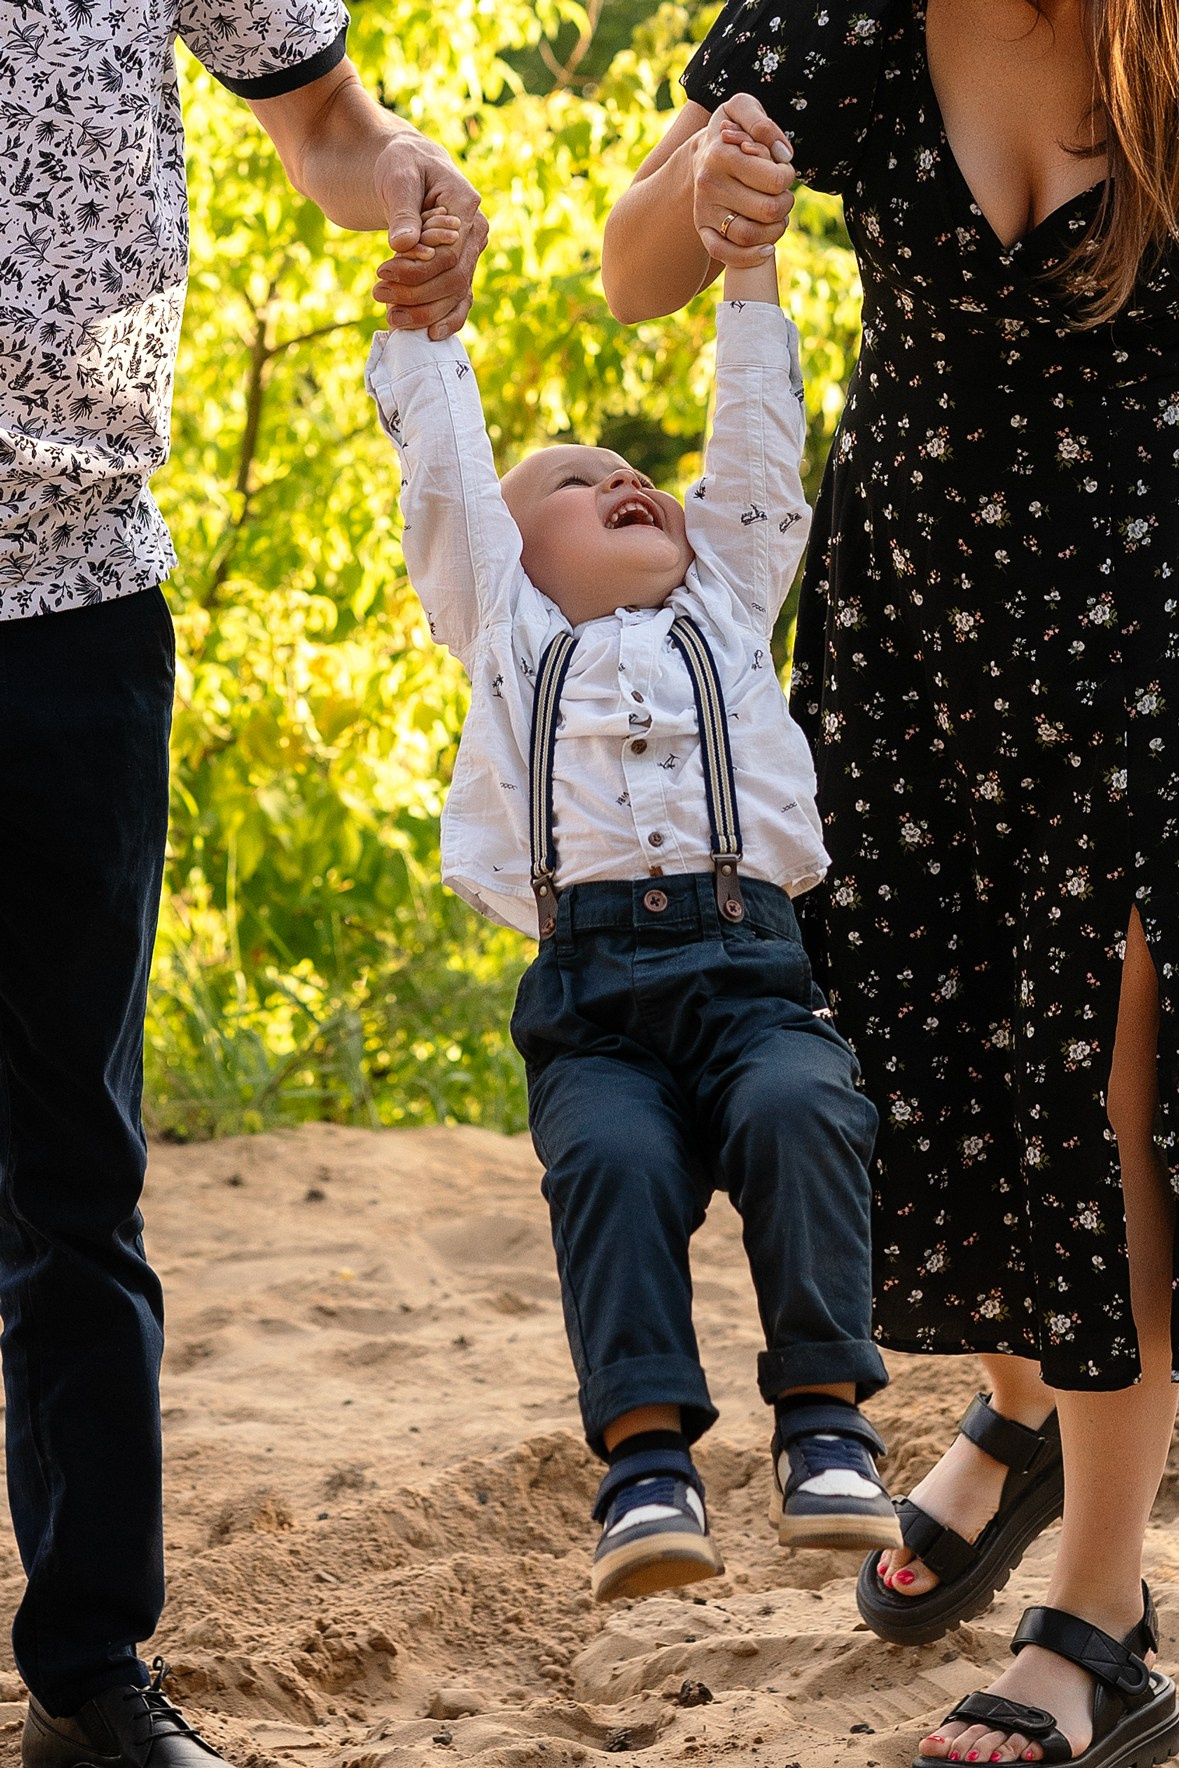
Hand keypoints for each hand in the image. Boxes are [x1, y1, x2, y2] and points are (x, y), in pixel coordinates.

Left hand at [370, 134, 487, 338]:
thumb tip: (403, 245)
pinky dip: (447, 319)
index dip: (417, 271)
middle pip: (454, 279)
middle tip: (378, 294)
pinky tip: (429, 334)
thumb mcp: (396, 176)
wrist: (403, 167)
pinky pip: (460, 299)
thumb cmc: (399, 163)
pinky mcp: (459, 266)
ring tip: (390, 316)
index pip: (448, 254)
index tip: (381, 273)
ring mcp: (470, 252)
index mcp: (465, 205)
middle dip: (417, 294)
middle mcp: (475, 232)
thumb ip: (402, 209)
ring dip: (424, 310)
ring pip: (456, 294)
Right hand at [692, 93, 794, 265]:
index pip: (775, 179)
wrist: (702, 152)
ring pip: (750, 236)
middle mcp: (709, 184)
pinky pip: (725, 254)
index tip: (783, 169)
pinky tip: (768, 248)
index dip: (788, 175)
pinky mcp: (703, 229)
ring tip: (778, 216)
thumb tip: (783, 154)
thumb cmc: (732, 130)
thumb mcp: (743, 108)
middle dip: (786, 203)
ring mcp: (704, 210)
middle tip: (783, 194)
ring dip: (775, 230)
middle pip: (768, 210)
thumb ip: (763, 122)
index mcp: (722, 154)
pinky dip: (750, 256)